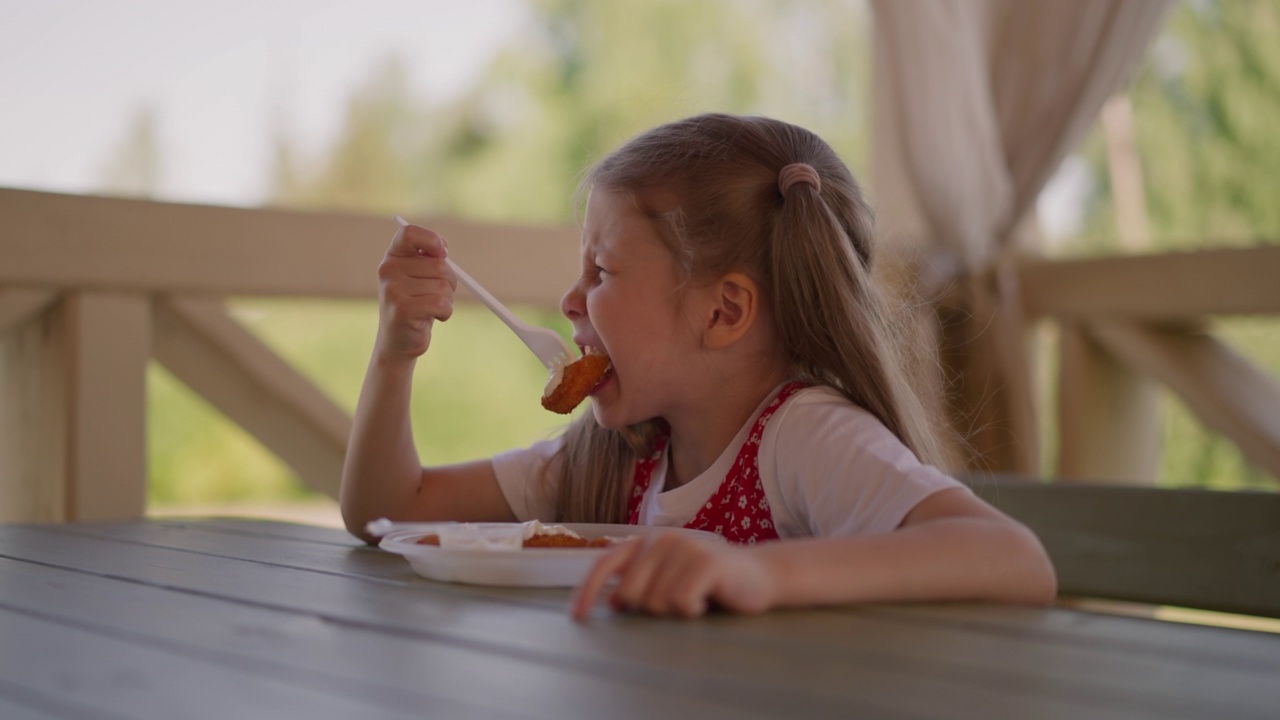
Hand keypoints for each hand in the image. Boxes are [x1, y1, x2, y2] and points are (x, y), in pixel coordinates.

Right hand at [375, 224, 454, 360]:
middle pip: (439, 265)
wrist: (398, 342)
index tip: (443, 253)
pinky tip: (434, 317)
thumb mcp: (420, 277)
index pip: (409, 233)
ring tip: (431, 309)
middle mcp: (388, 270)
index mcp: (393, 257)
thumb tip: (443, 250)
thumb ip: (429, 260)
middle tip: (438, 294)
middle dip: (449, 281)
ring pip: (444, 286)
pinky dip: (446, 312)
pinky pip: (441, 303)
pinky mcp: (402, 310)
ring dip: (447, 300)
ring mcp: (393, 290)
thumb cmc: (415, 304)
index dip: (432, 240)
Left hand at [571, 533, 779, 619]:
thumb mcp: (671, 577)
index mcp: (648, 542)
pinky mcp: (705, 563)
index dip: (587, 590)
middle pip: (630, 593)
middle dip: (651, 608)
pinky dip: (693, 611)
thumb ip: (642, 582)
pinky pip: (681, 603)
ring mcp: (684, 548)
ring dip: (676, 611)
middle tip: (679, 601)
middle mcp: (662, 539)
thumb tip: (612, 601)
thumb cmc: (712, 581)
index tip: (577, 616)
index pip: (606, 563)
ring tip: (697, 598)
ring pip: (656, 602)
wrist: (760, 575)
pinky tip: (707, 601)